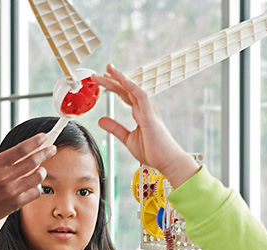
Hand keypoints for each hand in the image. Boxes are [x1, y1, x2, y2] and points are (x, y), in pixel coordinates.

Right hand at [0, 134, 58, 249]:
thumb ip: (2, 163)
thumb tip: (21, 154)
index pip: (21, 149)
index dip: (35, 142)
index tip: (43, 137)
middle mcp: (4, 176)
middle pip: (33, 161)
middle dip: (45, 152)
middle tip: (52, 149)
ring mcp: (11, 190)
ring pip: (38, 176)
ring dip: (42, 171)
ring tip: (41, 170)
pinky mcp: (16, 203)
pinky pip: (35, 192)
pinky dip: (36, 187)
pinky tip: (33, 186)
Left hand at [92, 65, 201, 188]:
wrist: (167, 162)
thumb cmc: (153, 152)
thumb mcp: (128, 139)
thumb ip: (115, 128)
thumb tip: (101, 120)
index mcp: (140, 113)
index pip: (125, 95)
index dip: (114, 86)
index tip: (102, 79)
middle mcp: (144, 109)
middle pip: (126, 90)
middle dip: (112, 79)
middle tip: (99, 72)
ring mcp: (148, 110)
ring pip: (132, 89)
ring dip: (119, 79)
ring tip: (108, 70)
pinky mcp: (150, 115)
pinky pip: (141, 96)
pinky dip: (132, 86)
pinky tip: (123, 79)